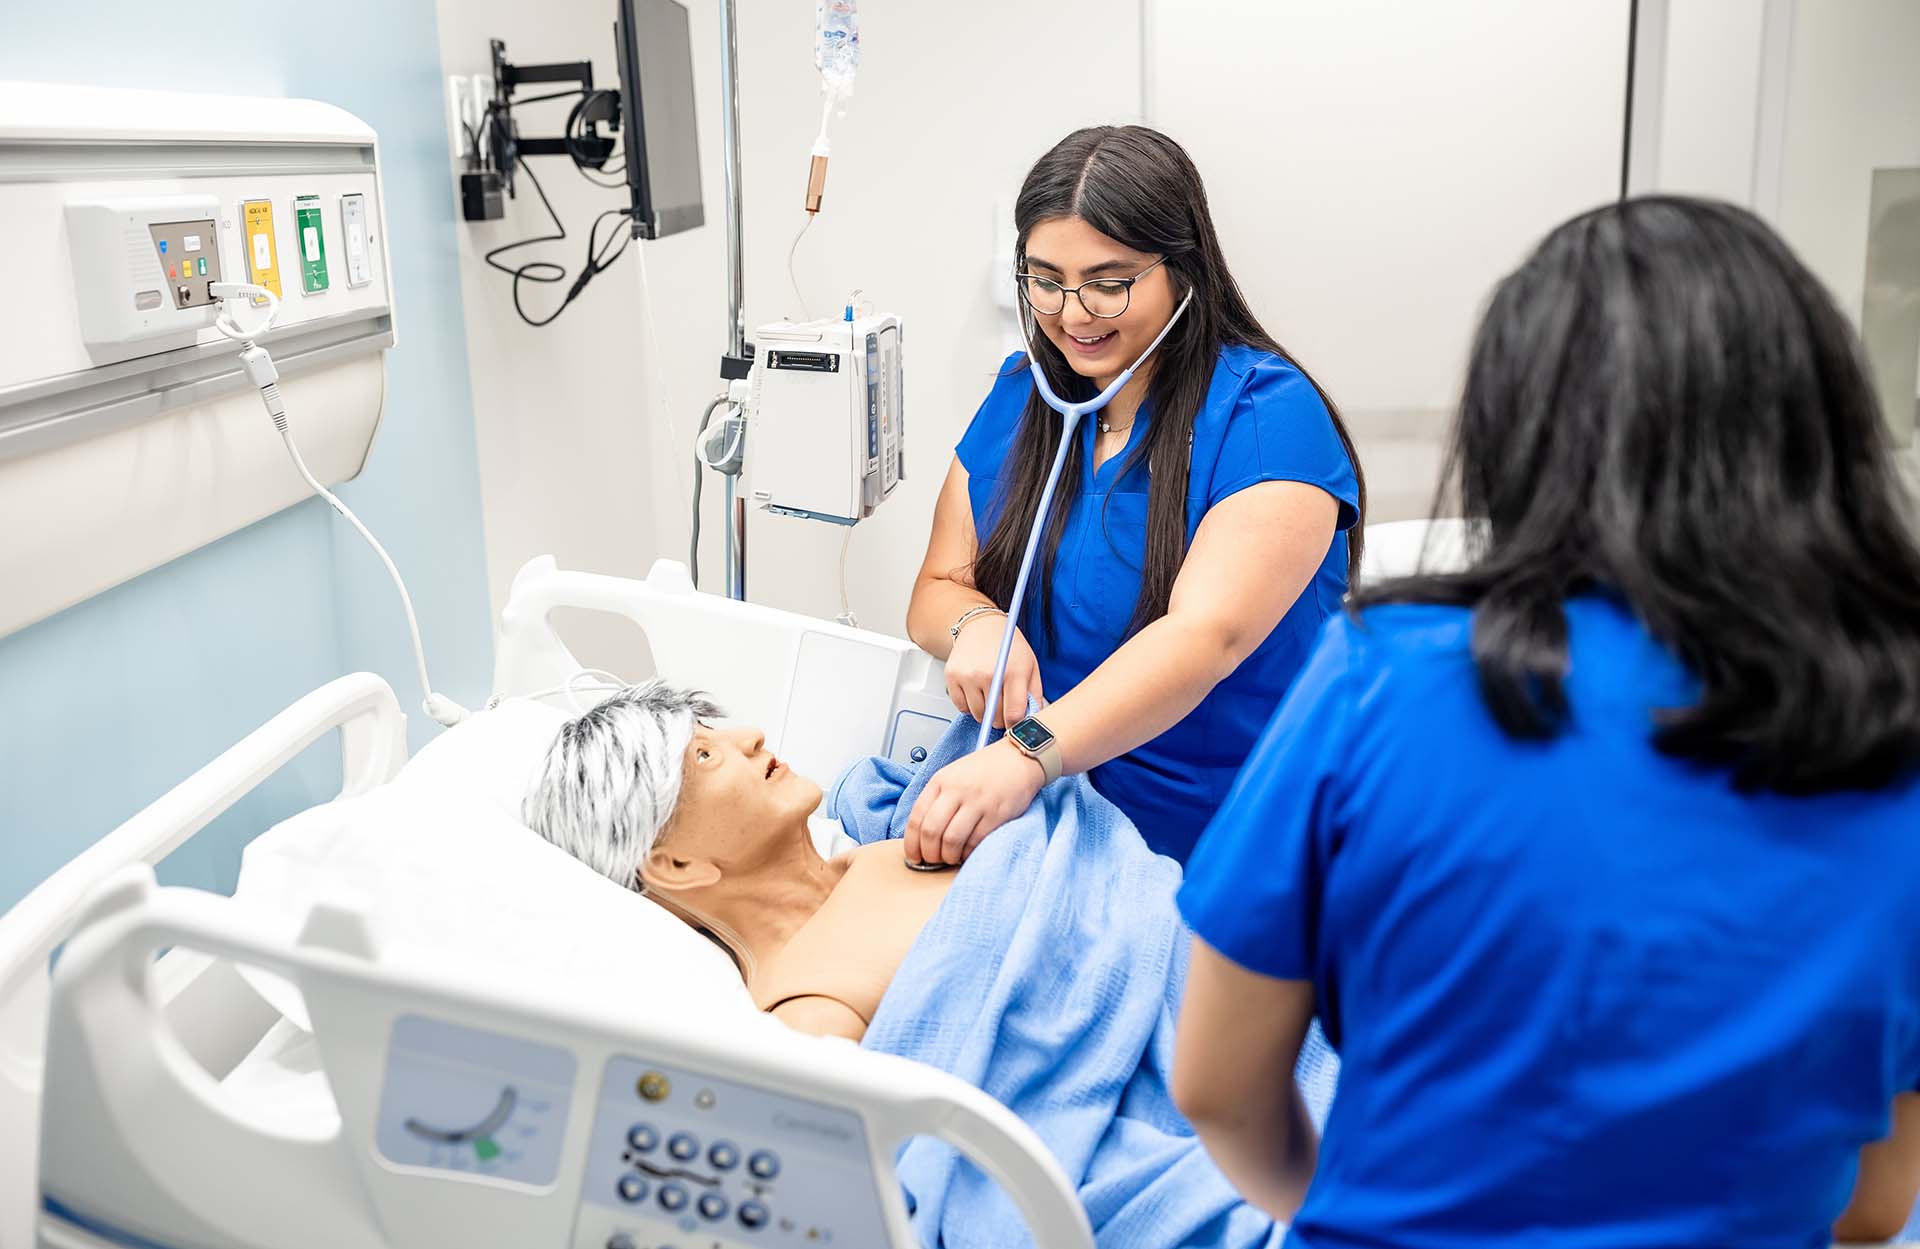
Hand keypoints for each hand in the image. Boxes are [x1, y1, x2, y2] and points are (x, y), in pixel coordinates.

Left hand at [903, 740, 1044, 865]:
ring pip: (952, 840)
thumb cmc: (986, 769)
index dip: (911, 843)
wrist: (1019, 759)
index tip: (913, 856)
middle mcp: (956, 790)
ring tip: (951, 857)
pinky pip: (975, 842)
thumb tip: (922, 834)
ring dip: (948, 856)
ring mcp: (977, 802)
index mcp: (941, 781)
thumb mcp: (953, 775)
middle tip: (932, 861)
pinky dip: (968, 853)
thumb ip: (937, 799)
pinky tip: (967, 852)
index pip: (916, 817)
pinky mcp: (997, 813)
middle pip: (931, 831)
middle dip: (928, 854)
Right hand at [945, 614, 1043, 729]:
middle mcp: (989, 674)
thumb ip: (1034, 695)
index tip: (1014, 724)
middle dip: (1001, 718)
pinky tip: (976, 692)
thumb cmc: (1008, 645)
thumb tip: (1031, 719)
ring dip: (985, 713)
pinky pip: (961, 707)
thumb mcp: (1031, 666)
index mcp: (1014, 672)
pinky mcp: (953, 677)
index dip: (1015, 725)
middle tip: (1003, 707)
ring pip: (978, 715)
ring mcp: (969, 676)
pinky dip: (969, 706)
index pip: (1014, 714)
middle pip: (995, 717)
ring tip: (990, 696)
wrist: (982, 625)